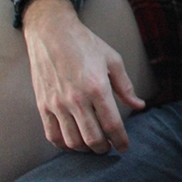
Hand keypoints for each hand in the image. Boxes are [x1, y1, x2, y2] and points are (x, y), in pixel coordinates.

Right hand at [21, 0, 145, 151]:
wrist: (51, 32)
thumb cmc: (84, 44)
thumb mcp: (113, 61)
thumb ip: (126, 87)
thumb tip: (139, 105)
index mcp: (97, 88)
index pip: (112, 125)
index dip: (121, 141)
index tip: (124, 147)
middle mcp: (76, 99)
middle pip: (92, 138)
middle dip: (104, 149)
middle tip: (109, 148)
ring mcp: (57, 103)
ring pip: (72, 141)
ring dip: (85, 149)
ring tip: (92, 146)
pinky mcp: (43, 104)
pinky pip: (52, 134)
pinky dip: (64, 144)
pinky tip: (73, 142)